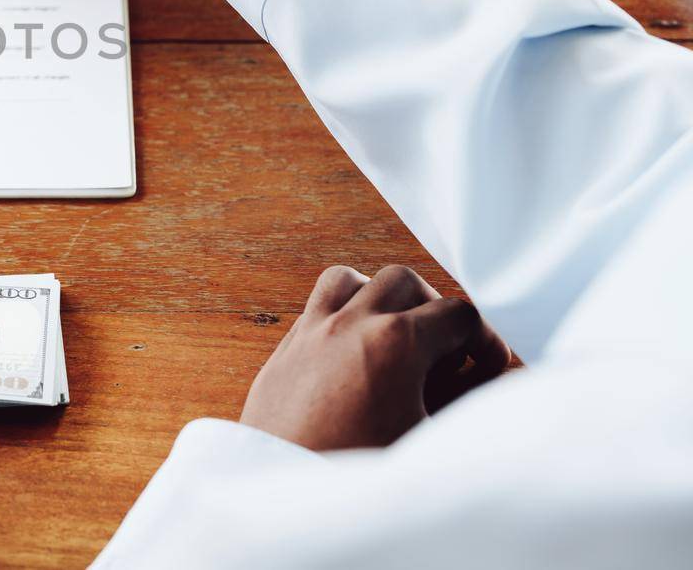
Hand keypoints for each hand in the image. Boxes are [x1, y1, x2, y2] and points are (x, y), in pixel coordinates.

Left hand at [238, 265, 511, 451]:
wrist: (290, 501)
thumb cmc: (364, 476)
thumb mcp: (432, 439)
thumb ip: (468, 400)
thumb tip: (496, 376)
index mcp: (396, 343)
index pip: (458, 313)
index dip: (483, 340)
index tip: (485, 369)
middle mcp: (350, 324)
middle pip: (403, 281)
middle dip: (431, 308)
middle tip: (441, 352)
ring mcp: (311, 332)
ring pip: (349, 279)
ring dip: (378, 298)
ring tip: (395, 340)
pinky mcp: (284, 351)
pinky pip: (315, 305)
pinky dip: (340, 313)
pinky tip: (354, 355)